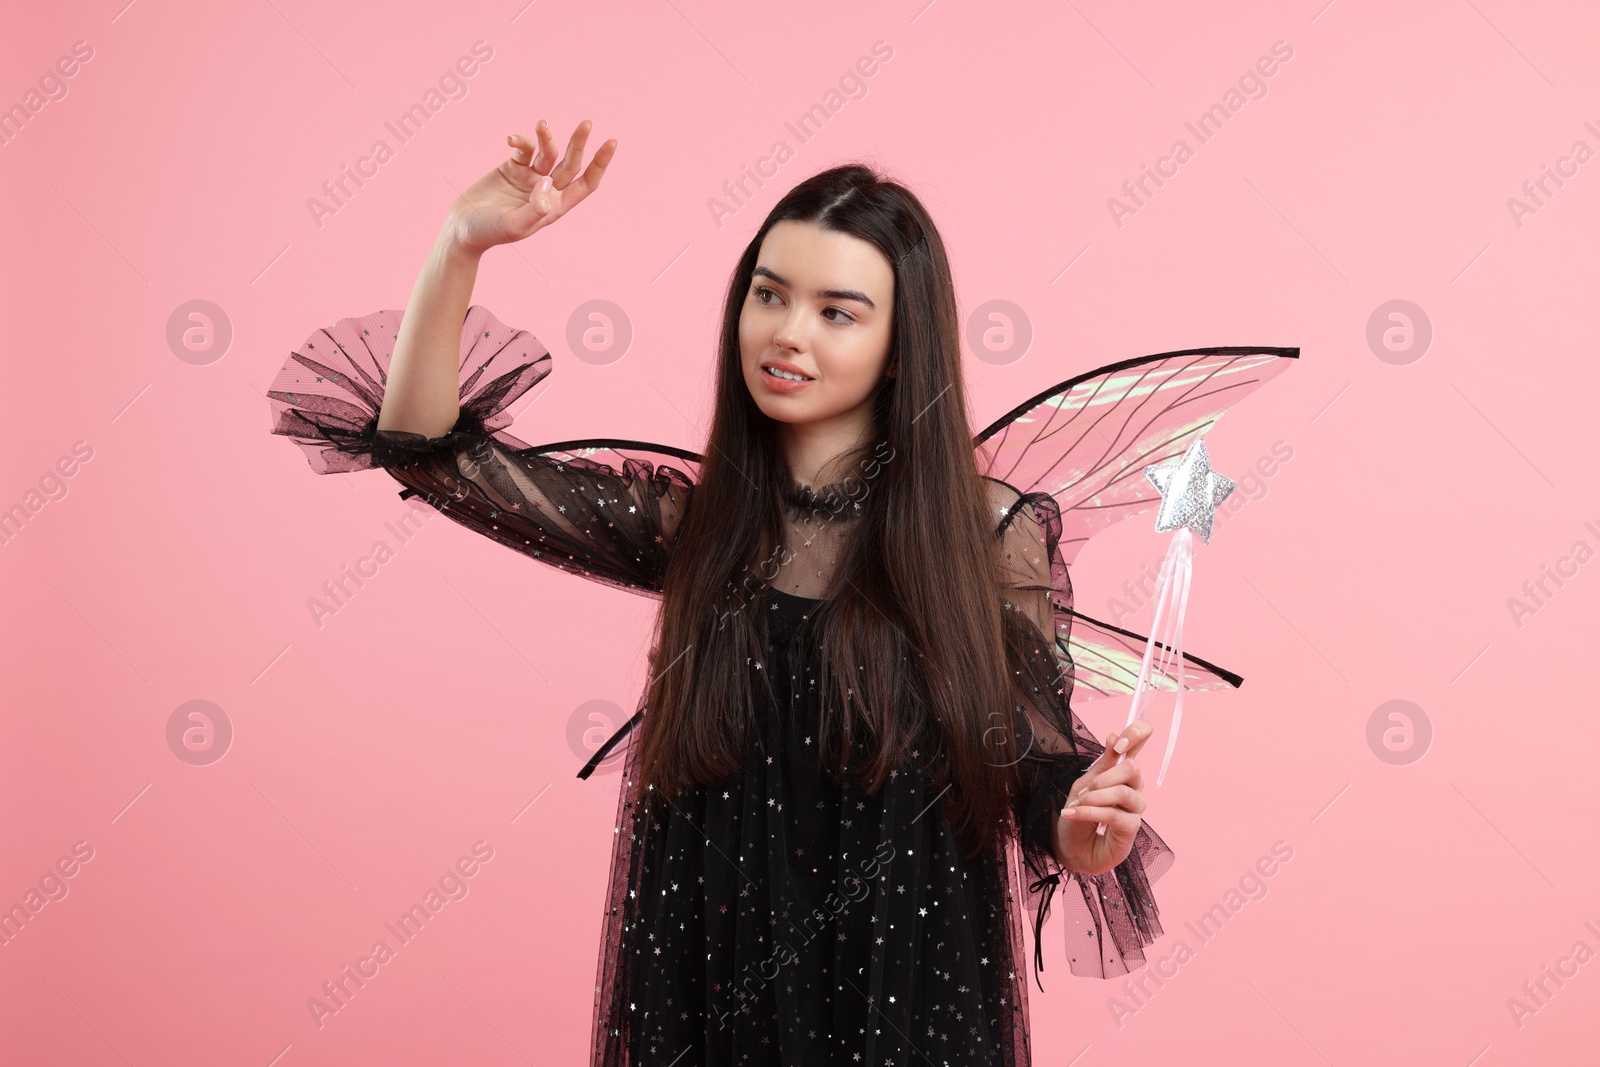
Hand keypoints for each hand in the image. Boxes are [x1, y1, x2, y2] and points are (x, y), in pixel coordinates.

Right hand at [446, 118, 617, 253]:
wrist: (462, 227)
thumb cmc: (490, 233)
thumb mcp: (515, 225)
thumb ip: (534, 209)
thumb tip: (547, 185)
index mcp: (555, 206)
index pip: (586, 183)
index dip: (599, 164)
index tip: (611, 142)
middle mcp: (546, 190)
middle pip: (570, 163)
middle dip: (579, 143)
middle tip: (587, 123)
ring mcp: (530, 177)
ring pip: (547, 152)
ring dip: (546, 137)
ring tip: (541, 124)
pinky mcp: (512, 167)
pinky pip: (523, 149)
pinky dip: (520, 141)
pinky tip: (510, 140)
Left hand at [1053, 719, 1152, 876]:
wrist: (1069, 847)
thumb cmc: (1077, 814)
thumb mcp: (1084, 783)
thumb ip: (1103, 763)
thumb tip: (1113, 735)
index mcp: (1122, 772)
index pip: (1140, 744)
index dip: (1137, 734)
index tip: (1119, 741)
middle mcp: (1133, 788)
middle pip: (1133, 768)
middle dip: (1104, 777)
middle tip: (1084, 790)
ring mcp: (1135, 809)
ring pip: (1123, 793)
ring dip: (1095, 797)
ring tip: (1077, 804)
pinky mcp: (1131, 829)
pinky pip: (1114, 814)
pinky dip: (1090, 812)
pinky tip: (1073, 814)